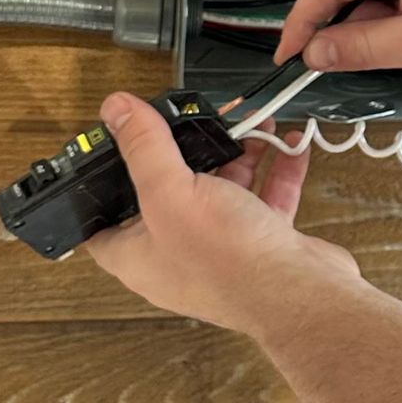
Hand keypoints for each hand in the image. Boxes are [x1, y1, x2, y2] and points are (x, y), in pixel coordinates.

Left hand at [86, 92, 357, 338]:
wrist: (300, 293)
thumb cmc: (227, 260)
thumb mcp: (170, 192)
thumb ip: (144, 147)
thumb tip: (115, 109)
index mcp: (138, 255)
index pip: (103, 218)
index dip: (101, 184)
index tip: (112, 147)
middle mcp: (175, 255)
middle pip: (169, 193)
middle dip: (187, 152)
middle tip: (195, 120)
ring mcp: (220, 250)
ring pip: (222, 191)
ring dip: (239, 154)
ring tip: (252, 124)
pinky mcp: (260, 244)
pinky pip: (263, 198)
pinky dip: (275, 169)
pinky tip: (289, 143)